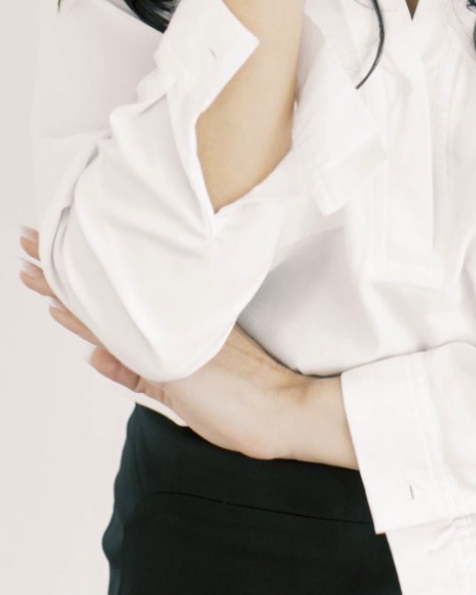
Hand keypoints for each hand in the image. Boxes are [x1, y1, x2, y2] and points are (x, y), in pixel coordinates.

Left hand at [18, 229, 356, 465]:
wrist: (279, 408)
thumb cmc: (244, 398)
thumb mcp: (180, 385)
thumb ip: (136, 372)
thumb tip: (93, 359)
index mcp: (169, 321)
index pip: (113, 293)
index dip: (80, 270)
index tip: (52, 243)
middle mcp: (164, 321)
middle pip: (103, 288)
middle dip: (62, 263)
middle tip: (29, 235)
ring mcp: (167, 333)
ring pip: (104, 302)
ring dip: (63, 281)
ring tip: (29, 259)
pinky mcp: (170, 353)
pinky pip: (118, 330)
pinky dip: (85, 318)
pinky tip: (57, 304)